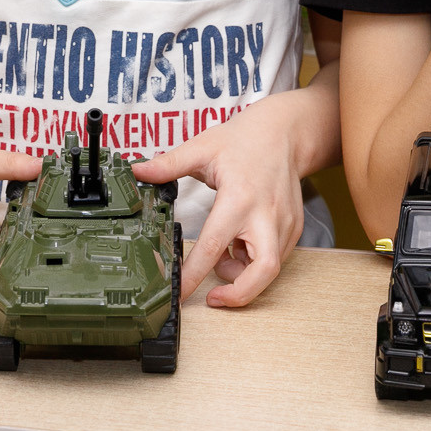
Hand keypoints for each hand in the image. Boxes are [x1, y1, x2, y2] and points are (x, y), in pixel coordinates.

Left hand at [132, 98, 305, 307]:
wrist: (284, 132)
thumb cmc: (243, 140)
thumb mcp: (201, 148)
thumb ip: (168, 164)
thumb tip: (137, 172)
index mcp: (239, 199)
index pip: (212, 247)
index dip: (192, 276)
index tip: (178, 294)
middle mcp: (266, 216)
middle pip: (262, 272)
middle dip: (239, 294)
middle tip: (213, 297)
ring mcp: (285, 224)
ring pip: (270, 269)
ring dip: (243, 273)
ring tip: (224, 254)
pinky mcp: (294, 228)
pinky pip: (276, 257)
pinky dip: (255, 261)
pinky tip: (240, 243)